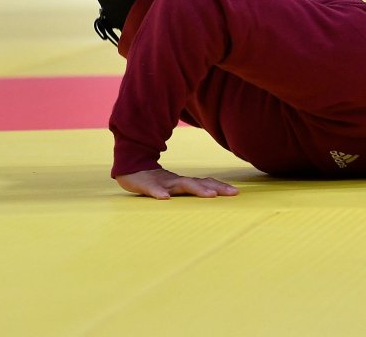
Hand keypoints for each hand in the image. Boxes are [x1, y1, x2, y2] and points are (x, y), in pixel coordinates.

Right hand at [115, 167, 239, 199]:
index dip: (219, 186)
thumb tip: (209, 193)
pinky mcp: (145, 185)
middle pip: (198, 183)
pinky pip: (152, 189)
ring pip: (180, 185)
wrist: (129, 168)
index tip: (236, 192)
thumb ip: (187, 188)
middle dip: (215, 188)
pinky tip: (165, 198)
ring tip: (210, 195)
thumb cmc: (154, 180)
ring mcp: (161, 182)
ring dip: (196, 189)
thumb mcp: (172, 185)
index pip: (204, 183)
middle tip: (232, 193)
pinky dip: (159, 193)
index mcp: (181, 182)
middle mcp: (175, 181)